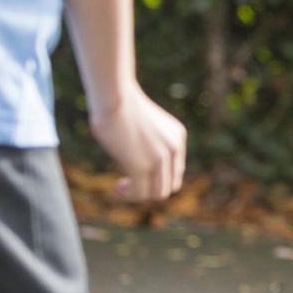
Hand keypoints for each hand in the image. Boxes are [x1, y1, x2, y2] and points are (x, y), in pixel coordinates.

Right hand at [91, 86, 187, 202]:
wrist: (115, 96)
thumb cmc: (120, 104)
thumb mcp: (144, 124)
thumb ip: (148, 141)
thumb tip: (135, 157)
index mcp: (177, 137)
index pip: (175, 170)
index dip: (157, 177)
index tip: (136, 173)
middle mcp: (174, 149)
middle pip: (170, 185)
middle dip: (149, 188)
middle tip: (127, 181)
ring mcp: (160, 159)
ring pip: (158, 193)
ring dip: (139, 194)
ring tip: (122, 186)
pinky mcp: (142, 166)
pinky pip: (140, 194)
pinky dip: (129, 195)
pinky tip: (118, 186)